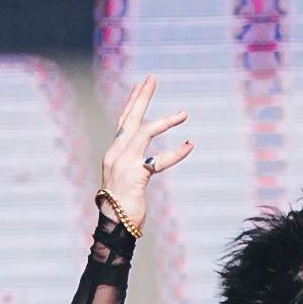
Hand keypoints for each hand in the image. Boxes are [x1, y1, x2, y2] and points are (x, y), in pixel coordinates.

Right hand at [99, 77, 191, 231]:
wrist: (113, 224)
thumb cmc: (119, 206)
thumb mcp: (122, 180)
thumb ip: (131, 166)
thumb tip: (143, 162)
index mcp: (113, 153)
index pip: (122, 122)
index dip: (131, 102)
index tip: (140, 85)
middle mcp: (116, 153)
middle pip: (129, 118)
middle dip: (142, 97)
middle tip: (152, 78)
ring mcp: (124, 163)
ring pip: (144, 132)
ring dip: (165, 121)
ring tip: (183, 114)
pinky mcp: (136, 175)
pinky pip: (159, 160)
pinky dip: (176, 153)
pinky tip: (190, 145)